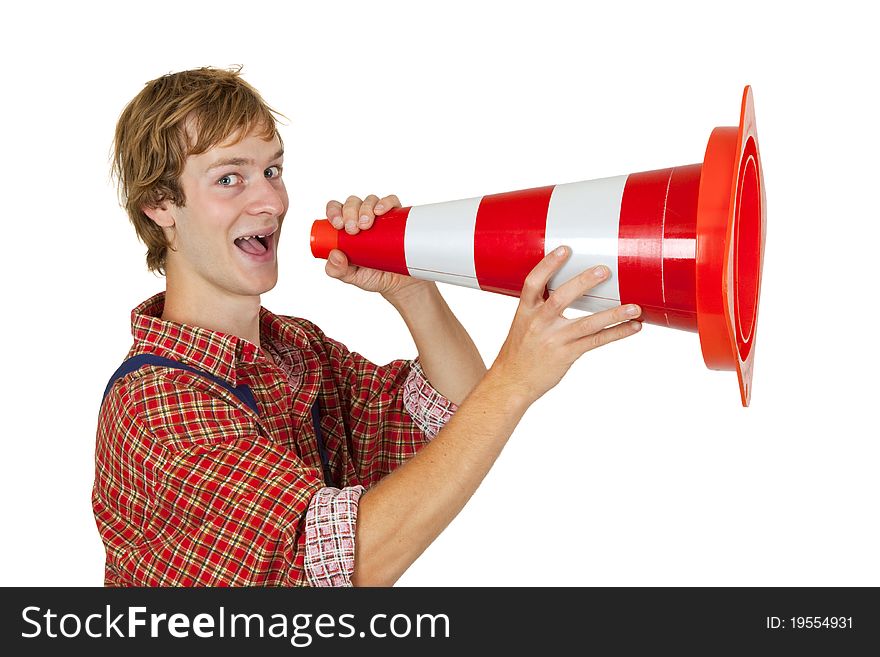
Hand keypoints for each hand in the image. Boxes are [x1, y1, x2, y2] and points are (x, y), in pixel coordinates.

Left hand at [324, 194, 431, 300]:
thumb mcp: (352, 277)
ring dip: (365, 208)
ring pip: (370, 200)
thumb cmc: (374, 276)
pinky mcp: (398, 217)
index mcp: (347, 228)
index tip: (338, 225)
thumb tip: (335, 254)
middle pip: (352, 203)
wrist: (402, 283)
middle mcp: (362, 218)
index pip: (336, 210)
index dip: (334, 212)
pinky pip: (392, 201)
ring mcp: (381, 217)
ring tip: (366, 225)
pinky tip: (380, 211)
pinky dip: (385, 202)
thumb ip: (337, 271)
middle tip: (353, 230)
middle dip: (350, 212)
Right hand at [490, 246, 642, 404]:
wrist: (512, 381)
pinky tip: (633, 327)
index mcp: (525, 311)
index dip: (548, 265)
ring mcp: (553, 340)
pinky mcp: (566, 355)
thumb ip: (541, 306)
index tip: (564, 249)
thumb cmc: (520, 351)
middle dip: (583, 283)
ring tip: (635, 307)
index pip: (533, 283)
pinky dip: (617, 333)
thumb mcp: (523, 324)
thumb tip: (570, 286)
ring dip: (613, 314)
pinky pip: (596, 342)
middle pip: (561, 298)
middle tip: (604, 270)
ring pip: (586, 324)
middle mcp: (538, 323)